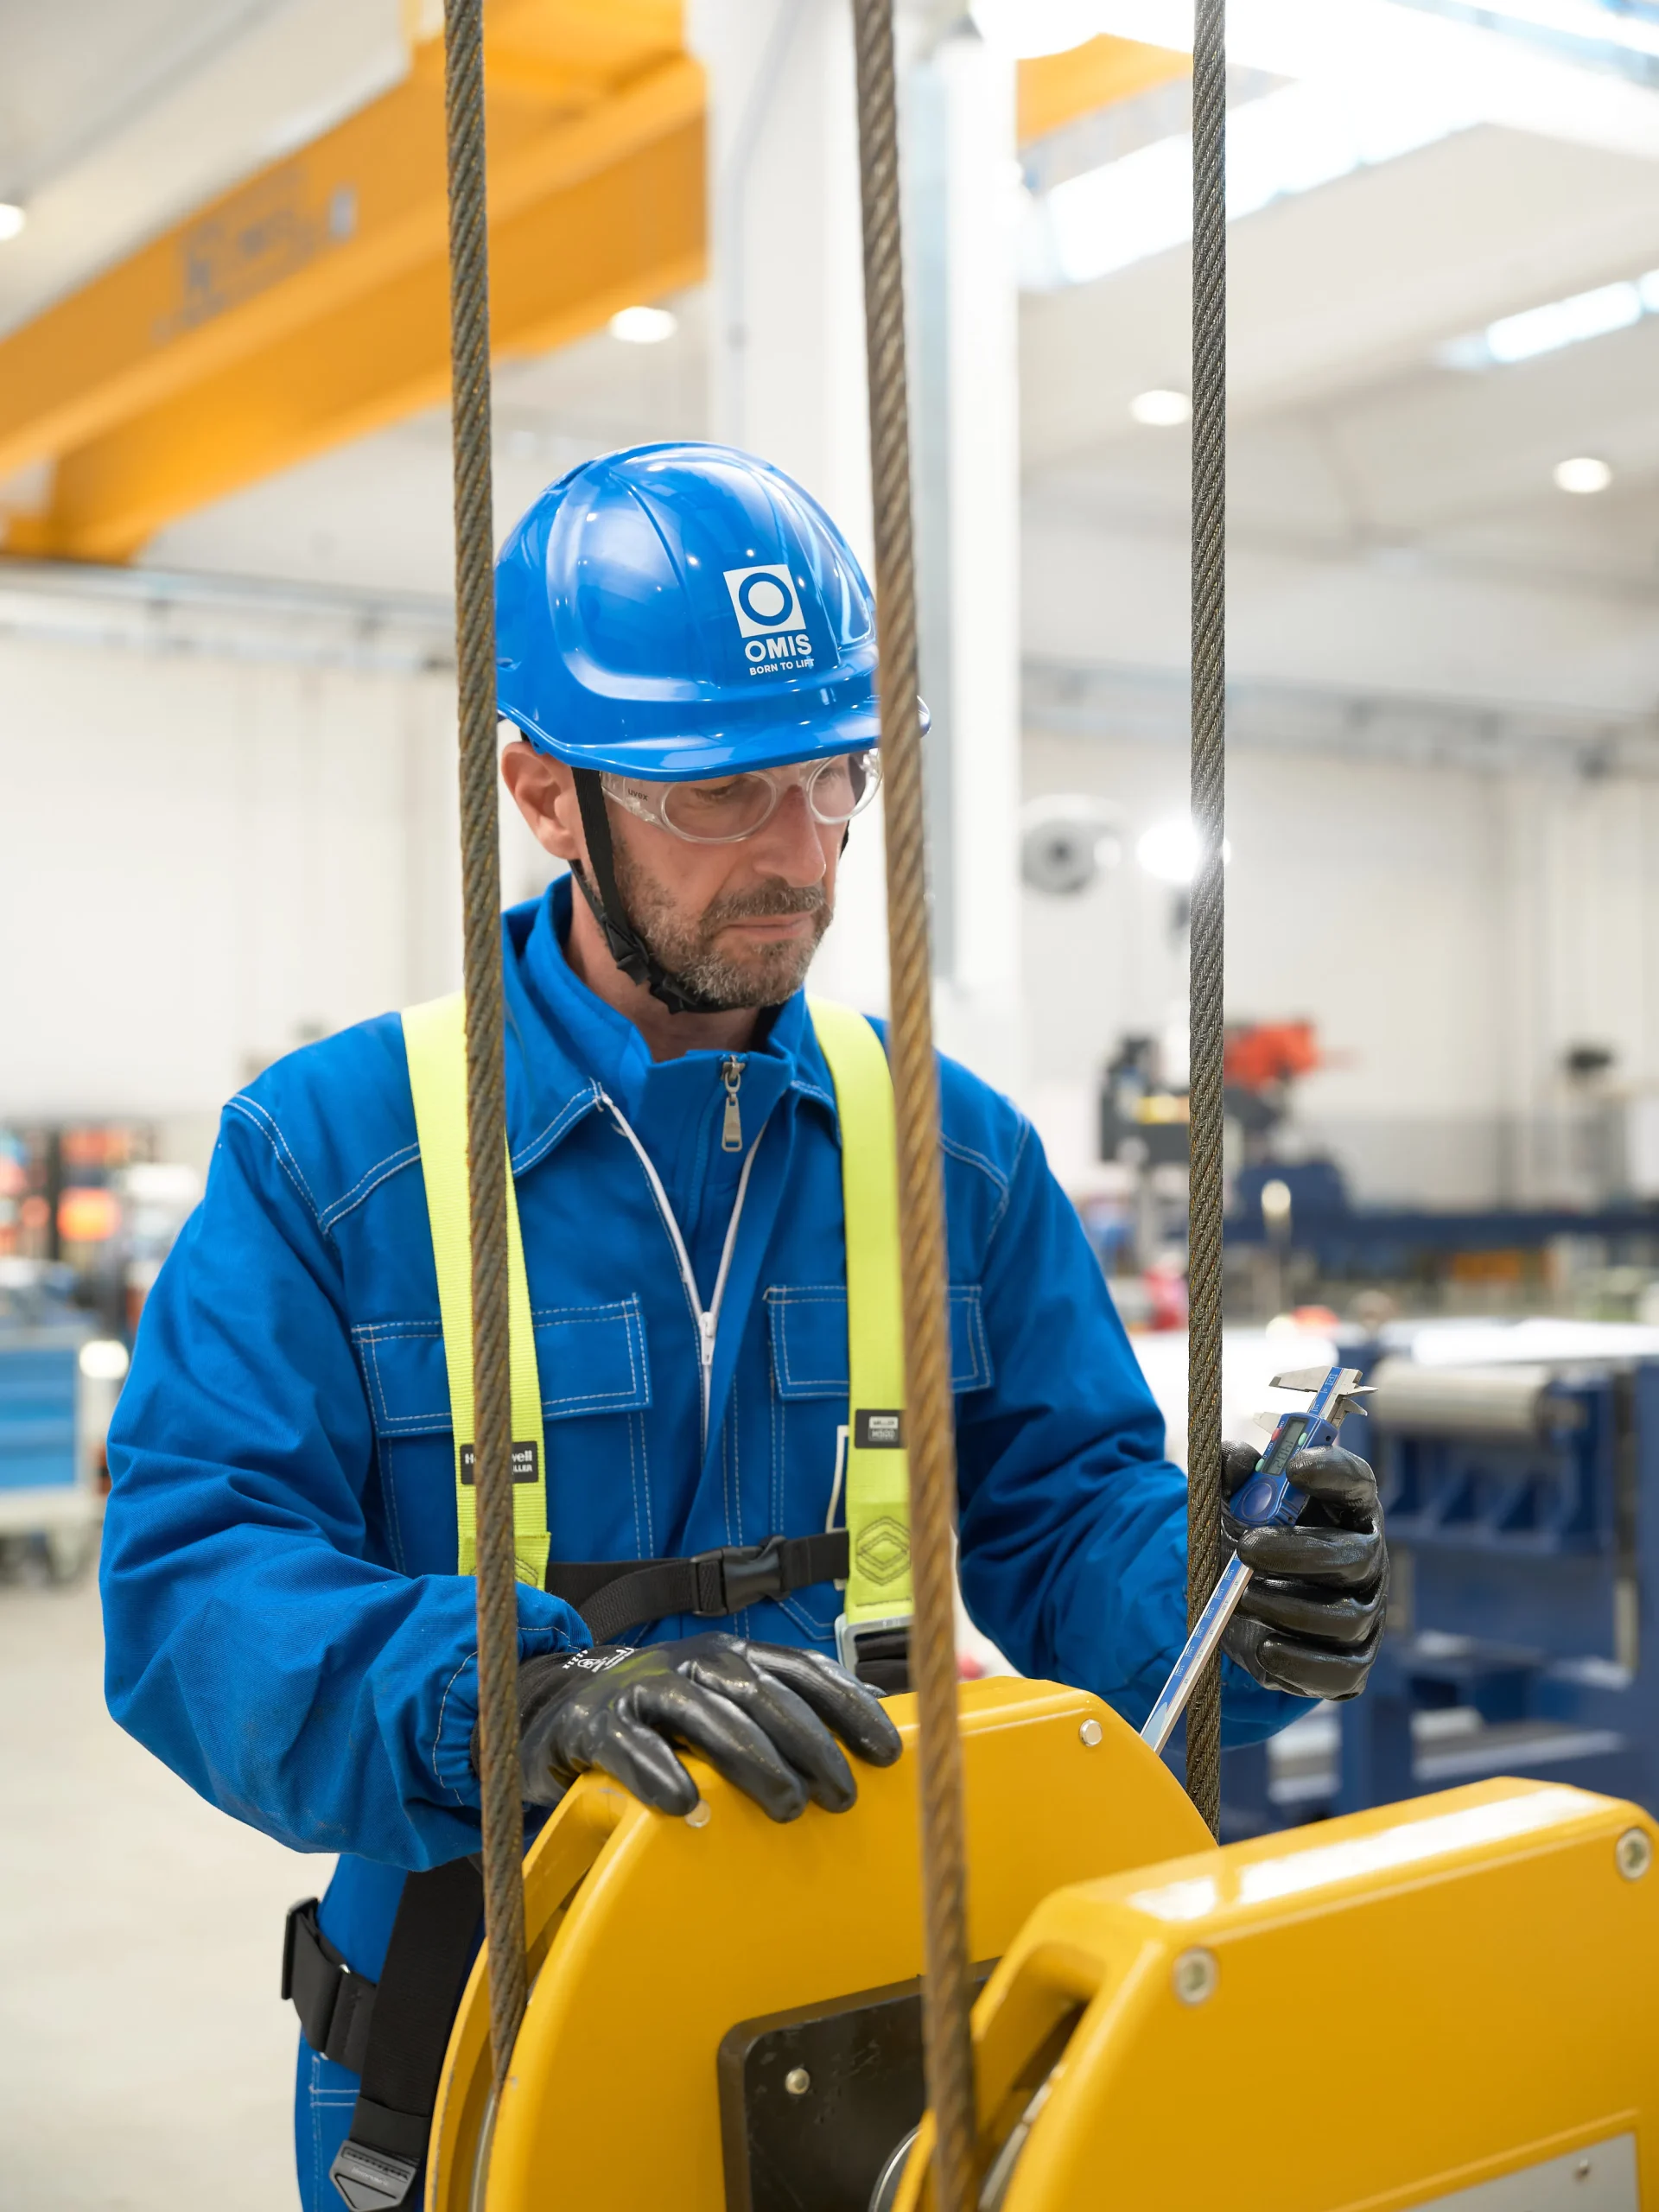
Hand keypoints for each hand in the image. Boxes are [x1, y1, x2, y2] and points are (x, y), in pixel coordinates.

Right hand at [499, 1633, 902, 1821]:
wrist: (557, 1710)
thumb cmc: (661, 1717)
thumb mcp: (725, 1703)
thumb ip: (788, 1707)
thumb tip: (879, 1715)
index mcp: (733, 1656)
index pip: (802, 1670)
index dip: (848, 1707)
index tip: (888, 1753)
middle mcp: (692, 1662)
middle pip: (760, 1694)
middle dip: (808, 1743)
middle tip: (841, 1796)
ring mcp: (642, 1688)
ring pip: (704, 1714)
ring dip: (751, 1759)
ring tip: (786, 1807)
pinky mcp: (594, 1723)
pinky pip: (630, 1746)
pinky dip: (659, 1772)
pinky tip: (686, 1806)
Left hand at [1218, 1438, 1387, 1699]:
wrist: (1244, 1607)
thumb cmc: (1252, 1538)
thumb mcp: (1238, 1504)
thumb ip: (1235, 1478)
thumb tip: (1233, 1458)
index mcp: (1347, 1510)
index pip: (1357, 1482)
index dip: (1333, 1471)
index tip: (1294, 1466)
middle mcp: (1367, 1560)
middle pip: (1355, 1556)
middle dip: (1299, 1551)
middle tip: (1247, 1547)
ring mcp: (1365, 1613)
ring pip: (1345, 1617)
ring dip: (1287, 1606)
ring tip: (1239, 1598)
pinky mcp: (1352, 1661)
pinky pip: (1340, 1670)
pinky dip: (1301, 1663)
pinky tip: (1264, 1647)